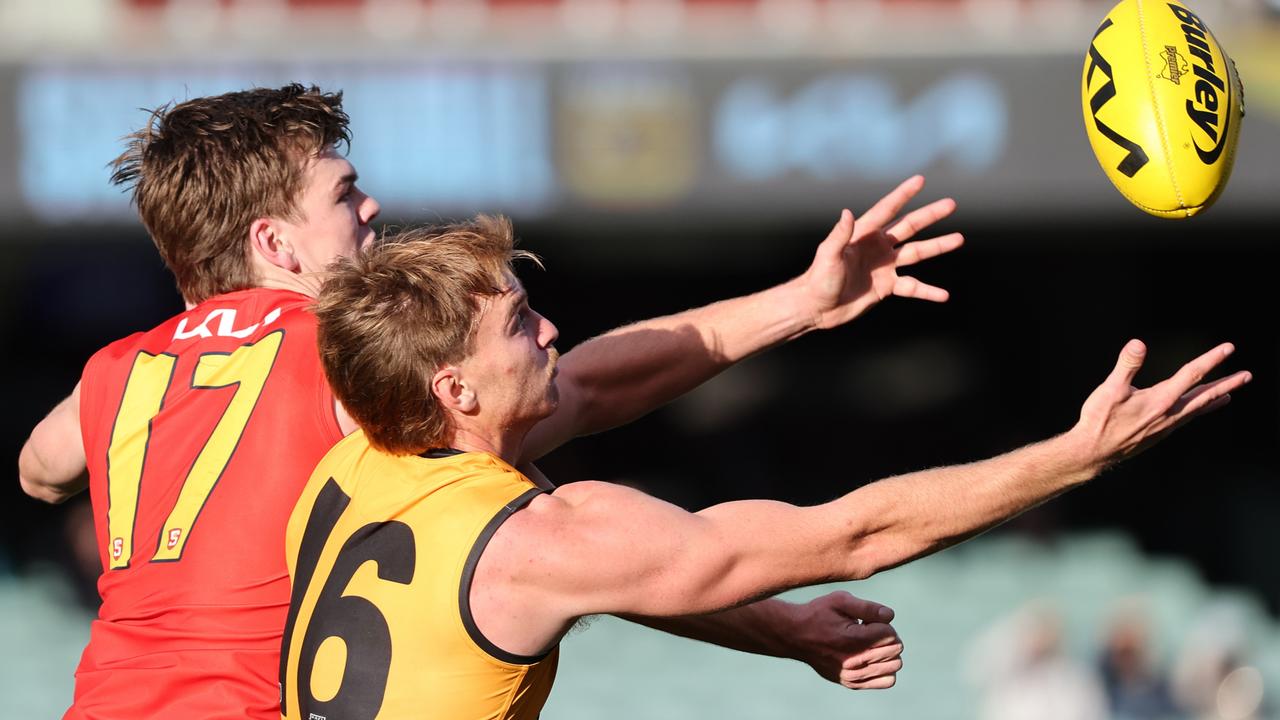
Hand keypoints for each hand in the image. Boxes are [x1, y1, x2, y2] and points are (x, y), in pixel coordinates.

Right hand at [789, 591, 903, 688]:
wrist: (794, 636)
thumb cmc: (817, 614)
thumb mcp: (840, 601)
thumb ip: (867, 607)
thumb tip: (890, 616)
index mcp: (854, 640)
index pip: (890, 634)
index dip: (882, 623)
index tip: (866, 620)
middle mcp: (855, 661)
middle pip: (895, 650)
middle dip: (887, 636)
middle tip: (868, 630)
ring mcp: (853, 675)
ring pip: (893, 666)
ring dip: (887, 652)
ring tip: (868, 643)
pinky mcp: (851, 683)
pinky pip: (886, 681)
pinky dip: (885, 668)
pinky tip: (870, 657)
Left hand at [798, 175, 963, 329]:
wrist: (817, 308)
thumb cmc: (818, 279)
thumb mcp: (828, 256)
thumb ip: (839, 236)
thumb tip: (847, 212)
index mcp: (863, 234)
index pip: (887, 210)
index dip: (903, 195)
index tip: (920, 180)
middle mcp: (877, 247)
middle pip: (909, 227)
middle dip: (929, 216)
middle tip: (951, 204)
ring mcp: (884, 266)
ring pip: (917, 253)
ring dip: (938, 247)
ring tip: (959, 239)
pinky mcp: (887, 287)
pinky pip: (913, 287)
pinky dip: (928, 291)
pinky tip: (944, 295)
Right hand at [1071, 340, 1251, 467]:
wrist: (1094, 452)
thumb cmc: (1100, 420)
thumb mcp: (1110, 389)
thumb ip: (1127, 365)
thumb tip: (1138, 344)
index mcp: (1161, 400)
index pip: (1191, 375)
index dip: (1211, 359)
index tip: (1228, 348)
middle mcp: (1169, 414)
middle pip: (1204, 395)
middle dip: (1226, 383)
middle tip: (1247, 375)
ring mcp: (1166, 426)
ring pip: (1197, 409)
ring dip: (1215, 399)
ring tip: (1230, 394)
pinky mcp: (1159, 433)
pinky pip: (1186, 419)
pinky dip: (1198, 412)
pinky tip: (1195, 411)